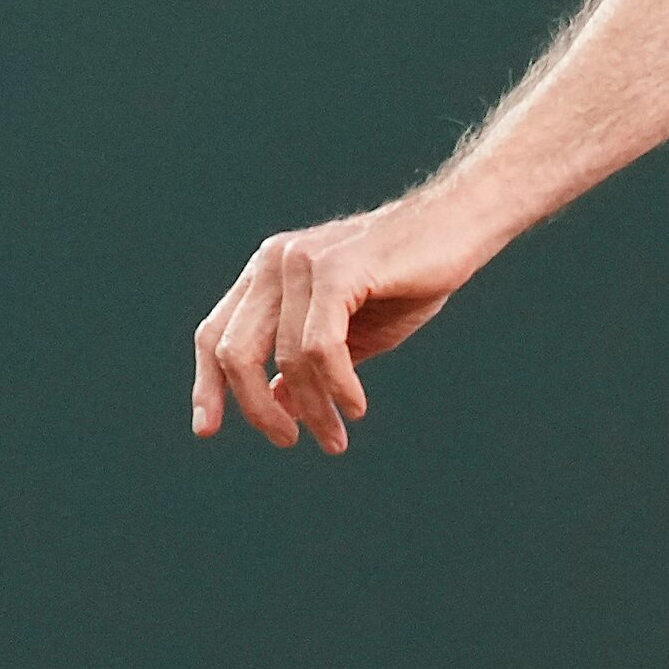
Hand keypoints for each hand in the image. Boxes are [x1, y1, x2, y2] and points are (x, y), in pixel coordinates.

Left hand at [190, 199, 473, 452]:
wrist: (461, 226)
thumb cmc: (409, 278)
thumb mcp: (350, 334)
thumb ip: (308, 364)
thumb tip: (277, 406)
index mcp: (268, 270)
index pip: (215, 333)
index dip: (207, 385)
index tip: (207, 431)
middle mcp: (275, 260)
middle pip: (235, 352)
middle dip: (257, 409)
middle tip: (290, 442)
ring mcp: (302, 260)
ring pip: (283, 358)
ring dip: (312, 408)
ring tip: (336, 437)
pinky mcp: (335, 269)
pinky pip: (320, 348)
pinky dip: (336, 387)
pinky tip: (354, 407)